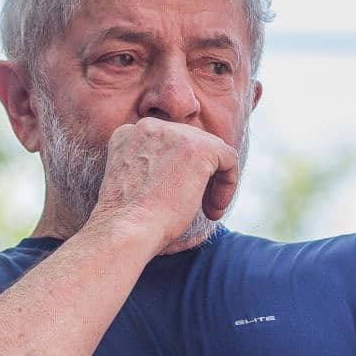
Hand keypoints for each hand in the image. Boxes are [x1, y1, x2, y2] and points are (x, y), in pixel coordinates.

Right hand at [88, 118, 238, 252]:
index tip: (173, 196)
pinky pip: (228, 159)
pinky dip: (228, 184)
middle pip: (188, 141)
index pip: (164, 143)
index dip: (175, 170)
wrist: (127, 229)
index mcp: (126, 134)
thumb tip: (183, 174)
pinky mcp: (199, 147)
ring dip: (212, 181)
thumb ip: (149, 167)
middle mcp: (147, 126)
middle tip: (195, 205)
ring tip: (207, 209)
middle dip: (196, 173)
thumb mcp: (132, 183)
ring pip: (210, 149)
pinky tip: (214, 208)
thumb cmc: (128, 221)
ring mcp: (174, 133)